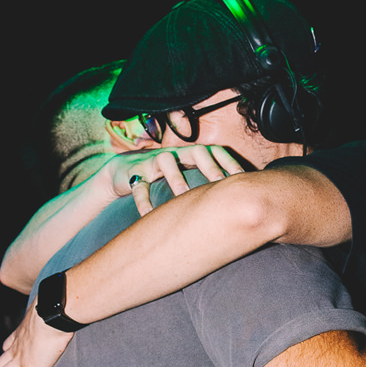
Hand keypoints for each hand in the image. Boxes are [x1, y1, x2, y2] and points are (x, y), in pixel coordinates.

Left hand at [0, 310, 72, 366]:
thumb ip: (49, 310)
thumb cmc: (55, 307)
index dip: (10, 358)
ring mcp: (21, 361)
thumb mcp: (47, 307)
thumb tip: (63, 301)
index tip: (20, 364)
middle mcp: (15, 349)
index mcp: (20, 334)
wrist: (55, 311)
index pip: (7, 348)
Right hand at [110, 144, 243, 214]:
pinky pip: (139, 185)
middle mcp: (175, 154)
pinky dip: (143, 201)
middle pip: (196, 151)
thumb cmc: (162, 177)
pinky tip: (149, 215)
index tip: (243, 178)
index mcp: (190, 155)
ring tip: (184, 196)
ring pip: (166, 162)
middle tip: (220, 185)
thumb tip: (233, 203)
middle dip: (210, 167)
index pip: (215, 151)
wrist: (122, 170)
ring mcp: (153, 161)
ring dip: (176, 178)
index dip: (230, 162)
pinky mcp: (134, 173)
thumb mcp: (184, 176)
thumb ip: (204, 184)